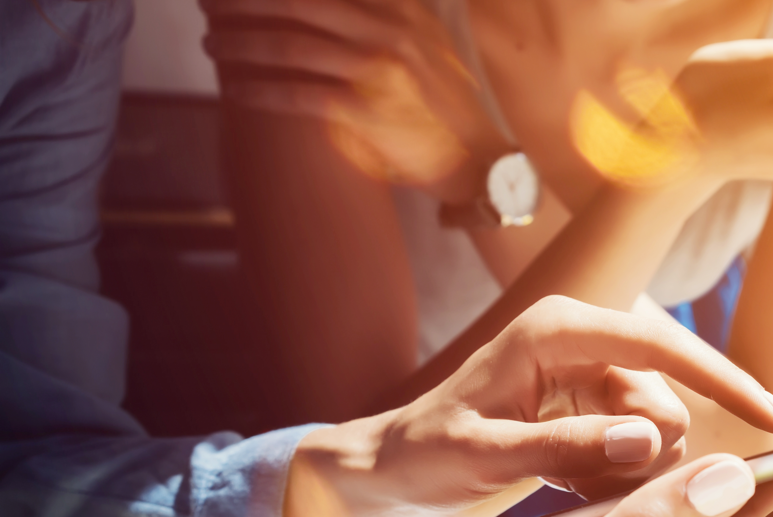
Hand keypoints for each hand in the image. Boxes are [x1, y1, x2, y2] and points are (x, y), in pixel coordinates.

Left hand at [201, 0, 505, 202]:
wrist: (477, 158)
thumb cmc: (440, 100)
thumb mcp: (421, 38)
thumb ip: (381, 12)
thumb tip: (315, 7)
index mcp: (402, 8)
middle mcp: (392, 31)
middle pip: (298, 4)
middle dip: (242, 3)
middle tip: (207, 4)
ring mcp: (381, 72)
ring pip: (290, 47)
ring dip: (240, 46)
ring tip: (212, 46)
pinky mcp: (369, 113)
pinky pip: (298, 95)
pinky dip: (259, 91)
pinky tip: (235, 90)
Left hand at [285, 296, 772, 516]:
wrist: (392, 471)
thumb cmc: (426, 454)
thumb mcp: (488, 456)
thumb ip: (569, 447)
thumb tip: (652, 439)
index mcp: (559, 330)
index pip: (662, 347)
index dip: (724, 381)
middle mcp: (581, 340)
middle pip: (668, 398)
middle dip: (644, 452)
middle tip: (579, 483)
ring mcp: (587, 374)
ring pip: (657, 430)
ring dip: (624, 470)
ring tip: (564, 484)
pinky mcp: (589, 406)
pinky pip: (637, 447)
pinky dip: (611, 475)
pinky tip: (565, 484)